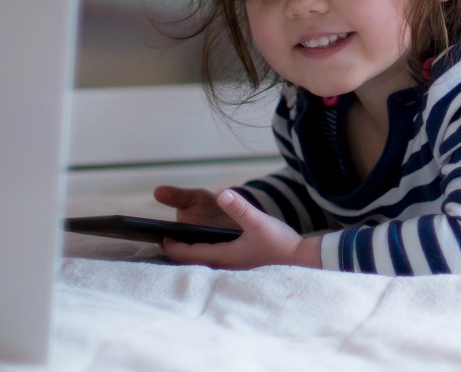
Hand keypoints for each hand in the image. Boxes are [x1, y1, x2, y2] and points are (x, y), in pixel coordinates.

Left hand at [158, 189, 321, 269]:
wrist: (299, 259)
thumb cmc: (279, 243)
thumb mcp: (258, 221)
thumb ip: (240, 207)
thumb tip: (222, 193)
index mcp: (222, 256)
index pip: (187, 254)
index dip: (172, 245)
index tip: (161, 235)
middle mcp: (224, 265)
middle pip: (192, 260)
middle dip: (178, 249)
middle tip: (165, 237)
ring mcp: (232, 266)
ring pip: (202, 260)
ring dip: (191, 251)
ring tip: (181, 240)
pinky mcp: (240, 264)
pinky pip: (214, 259)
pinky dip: (204, 252)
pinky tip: (207, 244)